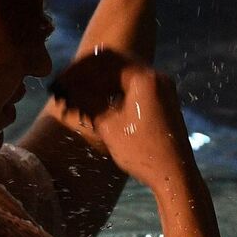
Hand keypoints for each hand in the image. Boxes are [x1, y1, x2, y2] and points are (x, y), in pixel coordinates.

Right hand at [50, 51, 192, 190]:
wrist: (175, 176)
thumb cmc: (143, 152)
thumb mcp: (109, 126)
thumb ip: (88, 101)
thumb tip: (67, 89)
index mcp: (144, 78)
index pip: (104, 60)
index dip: (78, 70)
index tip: (61, 82)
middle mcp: (156, 77)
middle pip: (113, 66)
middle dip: (86, 78)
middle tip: (65, 91)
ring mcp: (162, 88)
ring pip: (122, 78)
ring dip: (99, 87)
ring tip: (77, 102)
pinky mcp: (162, 101)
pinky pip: (133, 89)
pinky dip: (113, 95)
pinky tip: (96, 107)